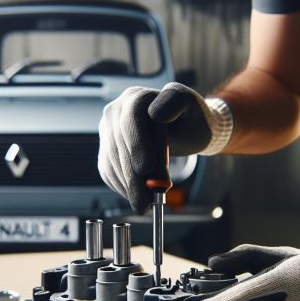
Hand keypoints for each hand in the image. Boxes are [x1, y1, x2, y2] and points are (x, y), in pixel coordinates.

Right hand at [98, 82, 232, 211]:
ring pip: (112, 161)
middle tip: (147, 198)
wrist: (186, 129)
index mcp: (137, 96)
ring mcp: (109, 131)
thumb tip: (155, 114)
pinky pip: (108, 171)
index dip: (137, 142)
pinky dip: (122, 187)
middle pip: (119, 144)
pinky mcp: (107, 149)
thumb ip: (175, 103)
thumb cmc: (192, 118)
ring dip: (128, 186)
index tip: (146, 167)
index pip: (131, 117)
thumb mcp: (191, 106)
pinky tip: (136, 197)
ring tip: (146, 204)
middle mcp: (117, 111)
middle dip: (133, 174)